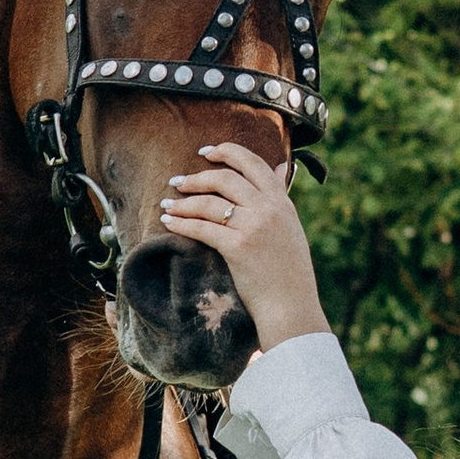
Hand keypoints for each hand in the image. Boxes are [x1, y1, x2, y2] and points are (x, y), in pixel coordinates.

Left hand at [159, 141, 328, 348]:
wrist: (292, 307)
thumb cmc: (290, 272)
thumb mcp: (292, 227)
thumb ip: (282, 196)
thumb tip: (281, 167)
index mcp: (282, 202)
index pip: (253, 163)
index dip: (227, 151)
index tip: (206, 151)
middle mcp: (269, 209)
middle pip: (226, 178)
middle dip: (197, 177)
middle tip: (178, 181)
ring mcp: (254, 227)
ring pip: (209, 202)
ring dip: (183, 201)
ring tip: (167, 204)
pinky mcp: (238, 247)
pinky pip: (201, 227)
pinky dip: (181, 223)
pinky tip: (169, 222)